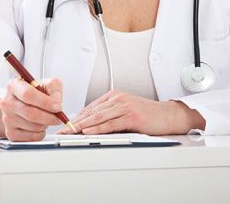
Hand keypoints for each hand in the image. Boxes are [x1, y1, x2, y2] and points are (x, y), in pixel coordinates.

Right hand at [0, 78, 63, 140]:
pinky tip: (41, 126)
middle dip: (49, 117)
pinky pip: (29, 137)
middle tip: (59, 117)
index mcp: (14, 86)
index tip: (58, 107)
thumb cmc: (37, 92)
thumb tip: (56, 102)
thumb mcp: (48, 83)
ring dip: (45, 124)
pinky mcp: (10, 132)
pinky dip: (40, 134)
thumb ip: (54, 88)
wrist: (26, 103)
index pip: (28, 95)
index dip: (45, 102)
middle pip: (30, 113)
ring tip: (48, 118)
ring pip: (31, 126)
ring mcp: (7, 119)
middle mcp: (7, 103)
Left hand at [58, 89, 204, 134]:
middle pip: (92, 112)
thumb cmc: (148, 115)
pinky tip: (88, 131)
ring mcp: (126, 106)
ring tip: (69, 132)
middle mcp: (119, 98)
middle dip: (74, 123)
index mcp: (116, 96)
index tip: (63, 126)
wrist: (168, 115)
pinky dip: (98, 128)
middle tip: (60, 131)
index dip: (76, 117)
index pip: (90, 107)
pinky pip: (111, 123)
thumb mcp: (126, 112)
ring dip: (82, 126)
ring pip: (98, 117)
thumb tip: (90, 126)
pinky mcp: (132, 116)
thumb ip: (110, 115)